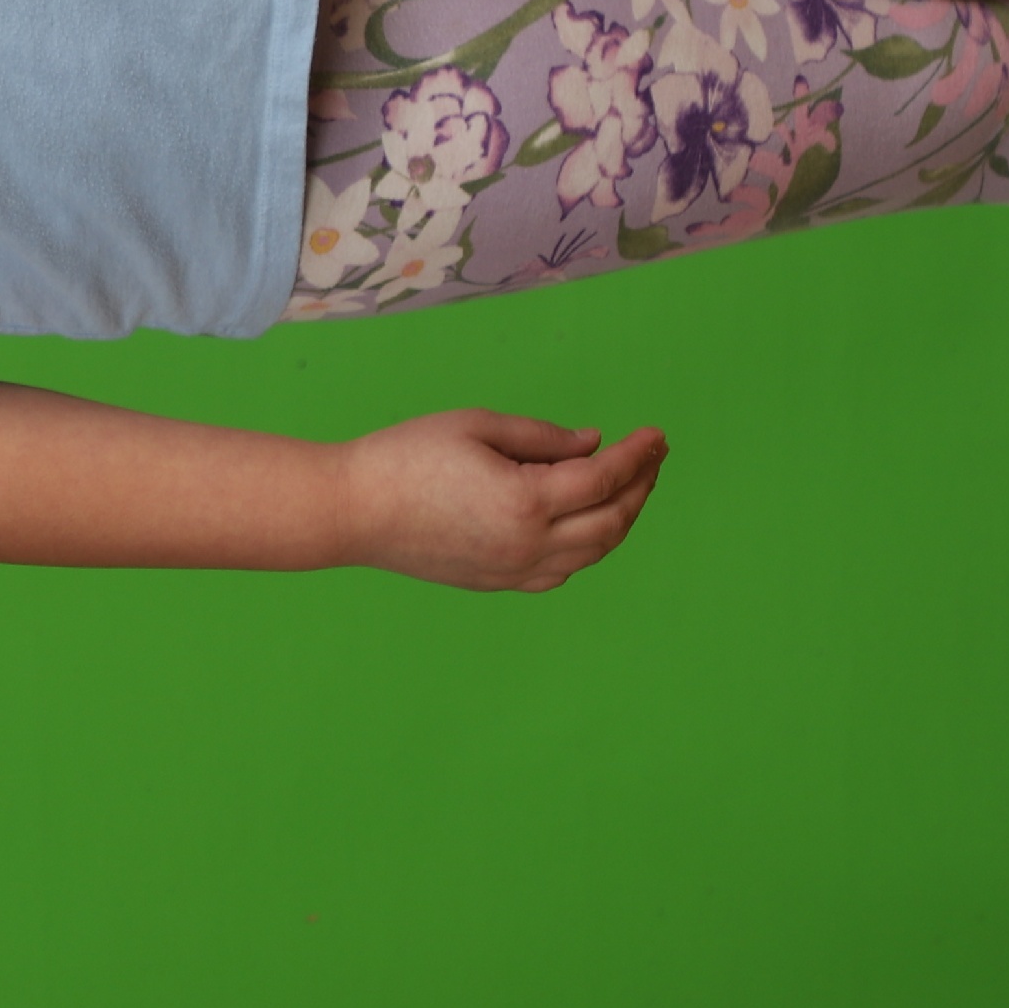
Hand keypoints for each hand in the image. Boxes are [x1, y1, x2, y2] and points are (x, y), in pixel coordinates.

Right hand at [336, 407, 667, 591]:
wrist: (352, 511)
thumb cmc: (405, 457)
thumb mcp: (476, 425)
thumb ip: (542, 437)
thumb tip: (592, 445)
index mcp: (525, 501)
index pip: (605, 479)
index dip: (637, 454)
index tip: (656, 434)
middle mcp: (529, 545)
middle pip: (612, 522)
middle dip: (640, 486)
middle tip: (651, 456)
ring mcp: (514, 571)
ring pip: (592, 552)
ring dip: (620, 518)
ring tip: (629, 487)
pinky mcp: (497, 582)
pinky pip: (562, 571)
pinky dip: (587, 546)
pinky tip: (586, 523)